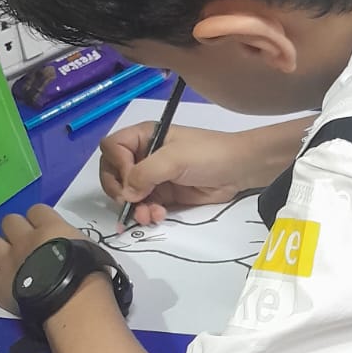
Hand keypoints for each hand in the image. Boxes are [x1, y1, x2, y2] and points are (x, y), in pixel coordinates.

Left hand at [0, 204, 83, 313]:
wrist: (73, 303)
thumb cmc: (90, 277)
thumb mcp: (88, 249)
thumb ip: (71, 241)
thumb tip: (66, 246)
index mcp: (50, 227)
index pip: (36, 210)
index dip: (38, 220)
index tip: (44, 231)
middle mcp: (25, 239)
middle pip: (9, 221)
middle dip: (16, 231)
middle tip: (25, 245)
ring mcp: (8, 260)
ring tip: (7, 260)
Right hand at [98, 122, 247, 225]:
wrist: (239, 170)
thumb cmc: (208, 154)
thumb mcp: (174, 159)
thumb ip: (145, 173)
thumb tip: (126, 194)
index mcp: (144, 136)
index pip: (112, 148)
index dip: (115, 164)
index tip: (130, 177)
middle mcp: (144, 155)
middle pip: (113, 173)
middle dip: (120, 191)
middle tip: (129, 202)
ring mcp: (153, 176)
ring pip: (128, 194)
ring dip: (134, 207)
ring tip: (148, 215)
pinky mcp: (164, 194)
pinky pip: (145, 206)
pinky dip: (147, 213)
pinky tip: (158, 216)